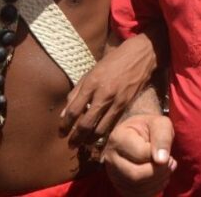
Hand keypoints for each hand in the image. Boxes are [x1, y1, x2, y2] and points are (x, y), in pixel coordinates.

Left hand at [61, 33, 156, 147]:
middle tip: (70, 145)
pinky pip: (111, 124)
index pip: (73, 111)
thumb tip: (64, 114)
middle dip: (76, 138)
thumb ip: (76, 92)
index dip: (65, 125)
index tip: (60, 133)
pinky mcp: (126, 106)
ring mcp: (116, 101)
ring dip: (89, 140)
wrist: (139, 56)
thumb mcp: (90, 72)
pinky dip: (103, 134)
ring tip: (83, 144)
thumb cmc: (112, 62)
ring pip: (100, 129)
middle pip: (85, 124)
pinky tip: (97, 138)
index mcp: (91, 84)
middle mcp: (102, 94)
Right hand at [103, 114, 175, 196]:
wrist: (139, 134)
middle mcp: (110, 158)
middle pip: (135, 176)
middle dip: (159, 172)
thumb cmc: (150, 127)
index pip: (140, 154)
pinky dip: (153, 190)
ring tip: (167, 169)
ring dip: (158, 182)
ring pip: (136, 188)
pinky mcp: (120, 185)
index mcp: (118, 138)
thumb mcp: (160, 124)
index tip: (169, 153)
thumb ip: (162, 138)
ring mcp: (113, 174)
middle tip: (171, 163)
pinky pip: (136, 195)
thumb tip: (162, 160)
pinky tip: (160, 178)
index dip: (159, 156)